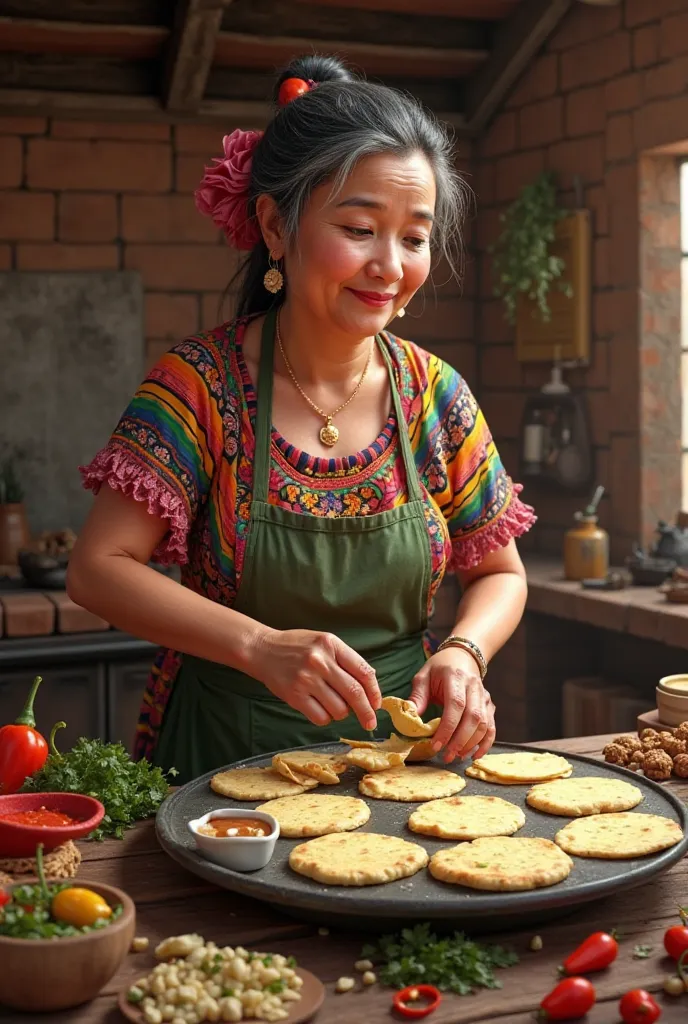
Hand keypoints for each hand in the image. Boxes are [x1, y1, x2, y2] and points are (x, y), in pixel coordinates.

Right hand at [249, 628, 380, 730]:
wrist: (262, 649)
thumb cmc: (297, 646)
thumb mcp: (323, 642)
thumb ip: (345, 659)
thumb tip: (370, 686)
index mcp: (331, 644)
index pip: (364, 671)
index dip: (375, 691)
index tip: (377, 704)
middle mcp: (320, 661)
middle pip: (355, 693)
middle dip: (367, 712)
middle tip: (370, 723)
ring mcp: (306, 679)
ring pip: (339, 709)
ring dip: (341, 713)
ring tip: (333, 704)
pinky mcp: (294, 695)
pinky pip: (321, 717)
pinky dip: (325, 718)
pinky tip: (320, 708)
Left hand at [409, 647, 495, 762]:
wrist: (462, 656)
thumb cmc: (439, 668)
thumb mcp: (423, 677)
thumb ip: (417, 697)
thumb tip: (409, 720)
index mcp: (455, 677)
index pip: (455, 705)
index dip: (447, 728)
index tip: (436, 745)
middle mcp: (473, 687)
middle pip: (473, 717)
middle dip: (460, 740)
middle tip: (447, 756)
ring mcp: (484, 696)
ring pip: (484, 724)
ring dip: (471, 743)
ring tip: (456, 756)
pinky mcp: (490, 705)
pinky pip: (492, 726)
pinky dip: (486, 743)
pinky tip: (475, 754)